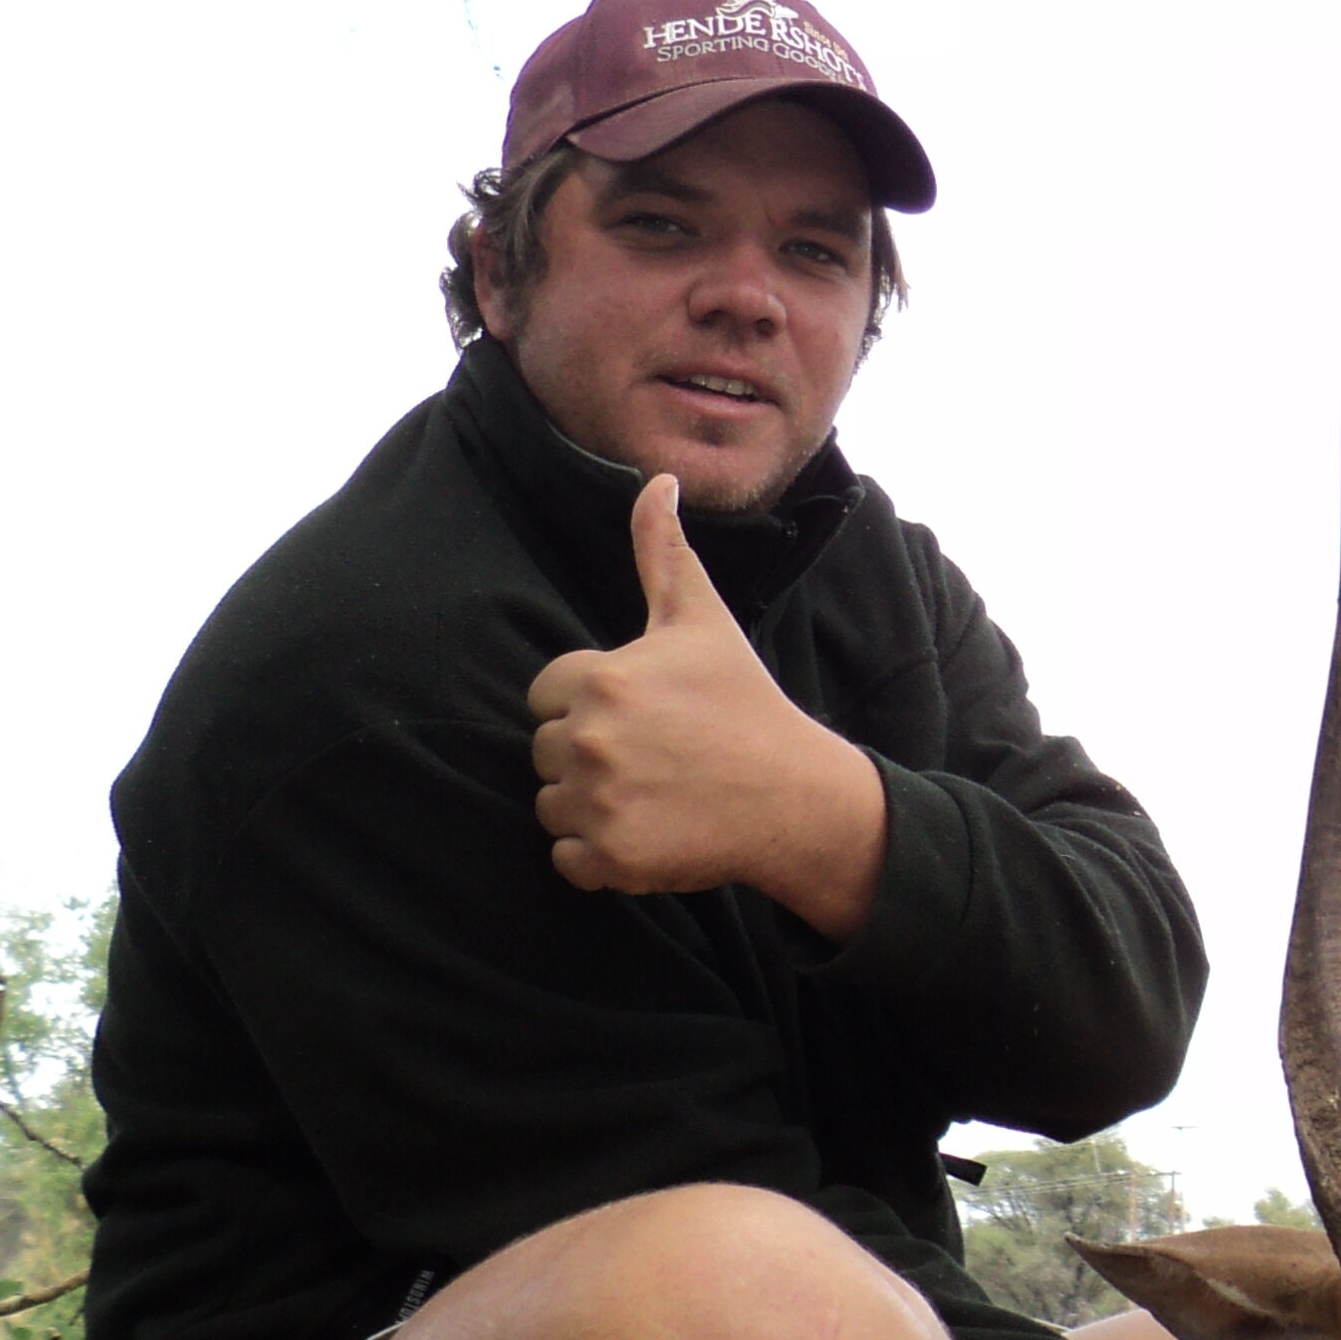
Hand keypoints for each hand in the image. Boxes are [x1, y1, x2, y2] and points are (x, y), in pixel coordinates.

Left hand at [526, 476, 888, 939]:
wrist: (796, 797)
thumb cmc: (746, 704)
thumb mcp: (703, 621)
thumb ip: (663, 551)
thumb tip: (657, 480)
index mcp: (602, 679)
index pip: (548, 692)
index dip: (591, 702)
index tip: (646, 714)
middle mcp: (590, 740)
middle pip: (545, 750)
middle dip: (589, 755)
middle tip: (657, 757)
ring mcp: (597, 803)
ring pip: (552, 804)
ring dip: (590, 806)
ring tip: (653, 794)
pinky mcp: (608, 858)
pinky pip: (566, 859)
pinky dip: (599, 856)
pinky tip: (649, 832)